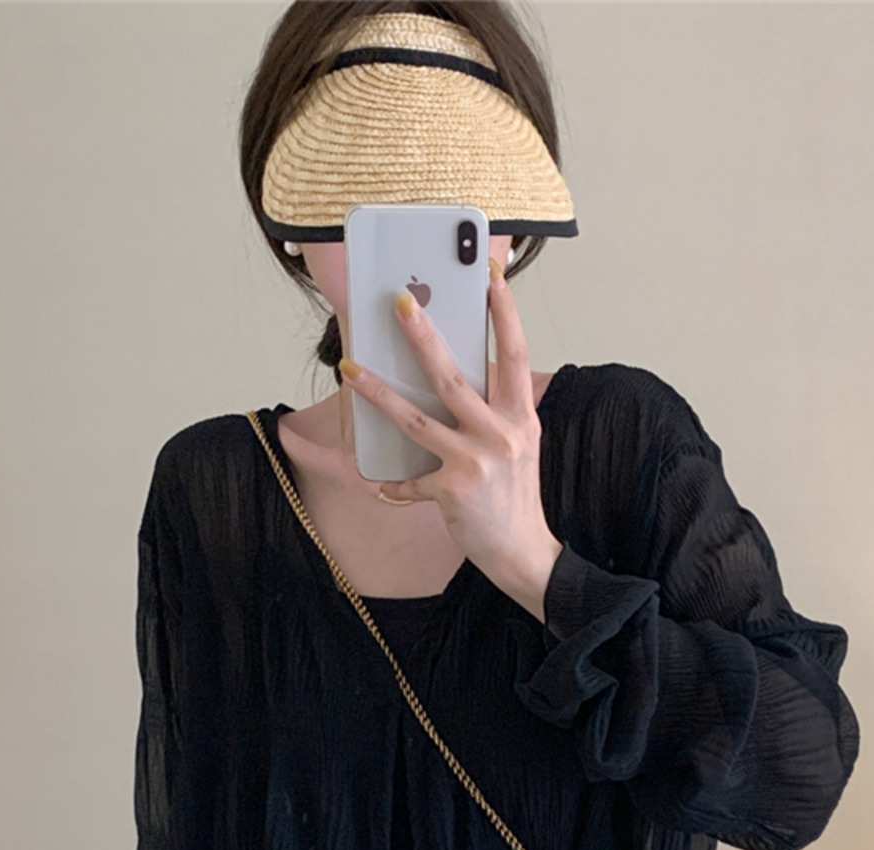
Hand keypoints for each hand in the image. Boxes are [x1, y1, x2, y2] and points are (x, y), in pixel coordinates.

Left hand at [337, 258, 561, 615]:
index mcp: (520, 415)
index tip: (489, 273)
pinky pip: (411, 482)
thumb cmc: (515, 494)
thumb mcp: (518, 444)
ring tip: (350, 368)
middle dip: (424, 336)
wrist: (524, 552)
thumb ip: (496, 410)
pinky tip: (379, 485)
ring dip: (379, 393)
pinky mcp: (453, 490)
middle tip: (399, 301)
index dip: (503, 311)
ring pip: (418, 418)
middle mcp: (501, 434)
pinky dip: (394, 486)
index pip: (514, 351)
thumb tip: (456, 373)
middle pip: (454, 376)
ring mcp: (476, 462)